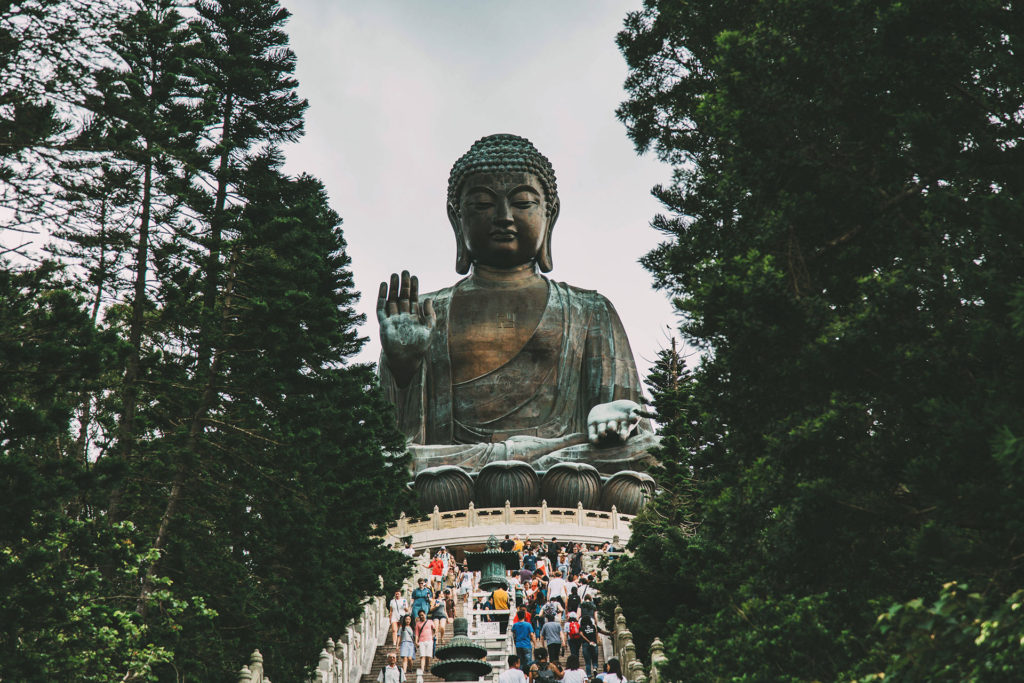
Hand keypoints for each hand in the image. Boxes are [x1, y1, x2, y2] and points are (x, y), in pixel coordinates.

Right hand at [378, 271, 435, 385]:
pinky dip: (382, 296)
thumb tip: (428, 299)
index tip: (414, 277)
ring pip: (392, 299)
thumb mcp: (429, 329)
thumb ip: (430, 314)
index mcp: (413, 317)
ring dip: (393, 288)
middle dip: (403, 285)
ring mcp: (392, 319)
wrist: (407, 359)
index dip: (414, 288)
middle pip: (402, 297)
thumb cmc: (419, 347)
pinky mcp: (384, 323)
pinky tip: (384, 286)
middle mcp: (402, 316)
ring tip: (394, 275)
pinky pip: (381, 307)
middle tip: (404, 271)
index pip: (413, 299)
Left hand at [587, 399, 642, 444]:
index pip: (623, 432)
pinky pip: (592, 433)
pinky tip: (594, 440)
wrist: (610, 407)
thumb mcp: (632, 407)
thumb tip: (635, 418)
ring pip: (601, 432)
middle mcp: (612, 429)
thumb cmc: (625, 408)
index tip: (622, 437)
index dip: (622, 434)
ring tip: (603, 432)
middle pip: (612, 431)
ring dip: (602, 432)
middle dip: (612, 429)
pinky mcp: (593, 425)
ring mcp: (602, 427)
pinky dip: (593, 438)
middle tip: (612, 427)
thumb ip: (635, 412)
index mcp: (623, 426)